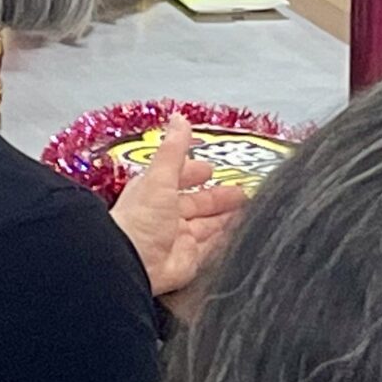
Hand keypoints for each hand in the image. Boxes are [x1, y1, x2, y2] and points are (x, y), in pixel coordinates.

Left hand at [108, 116, 247, 297]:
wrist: (131, 263)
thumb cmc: (139, 220)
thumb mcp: (160, 177)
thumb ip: (173, 150)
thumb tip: (180, 118)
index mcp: (154, 192)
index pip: (178, 178)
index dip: (194, 173)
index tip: (210, 169)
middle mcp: (166, 215)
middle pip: (198, 204)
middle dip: (219, 198)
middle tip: (242, 193)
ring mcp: (178, 239)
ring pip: (208, 226)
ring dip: (226, 219)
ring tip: (250, 211)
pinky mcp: (189, 262)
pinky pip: (212, 249)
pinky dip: (225, 241)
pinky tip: (239, 236)